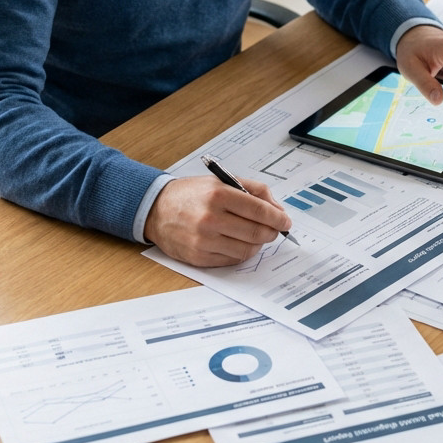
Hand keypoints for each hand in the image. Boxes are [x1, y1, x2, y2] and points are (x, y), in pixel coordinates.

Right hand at [143, 176, 292, 267]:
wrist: (157, 210)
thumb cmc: (191, 195)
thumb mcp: (221, 182)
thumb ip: (253, 190)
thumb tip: (278, 210)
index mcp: (218, 195)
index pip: (259, 210)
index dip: (278, 218)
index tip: (285, 221)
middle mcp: (210, 218)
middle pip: (256, 232)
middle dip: (272, 232)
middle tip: (275, 230)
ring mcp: (203, 240)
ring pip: (246, 250)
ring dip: (258, 244)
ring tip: (256, 236)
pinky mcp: (199, 257)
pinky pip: (231, 260)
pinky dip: (241, 253)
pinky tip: (238, 243)